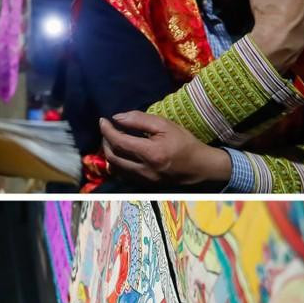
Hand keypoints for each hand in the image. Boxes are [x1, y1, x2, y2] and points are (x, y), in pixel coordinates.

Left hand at [99, 112, 231, 186]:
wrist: (199, 166)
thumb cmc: (184, 142)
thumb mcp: (165, 125)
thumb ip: (140, 120)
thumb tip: (117, 118)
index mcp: (150, 153)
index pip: (119, 141)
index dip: (107, 130)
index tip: (103, 120)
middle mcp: (144, 170)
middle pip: (113, 156)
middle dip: (106, 141)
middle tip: (108, 129)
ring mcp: (144, 180)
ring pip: (116, 168)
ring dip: (110, 152)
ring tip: (112, 140)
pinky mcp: (145, 184)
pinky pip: (123, 174)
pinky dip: (117, 162)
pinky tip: (121, 153)